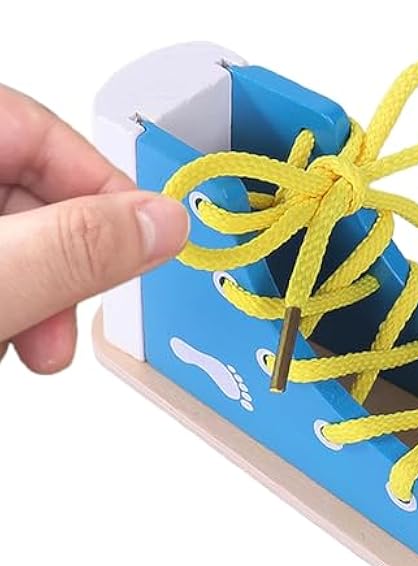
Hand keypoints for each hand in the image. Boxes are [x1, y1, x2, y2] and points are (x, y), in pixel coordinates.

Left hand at [0, 85, 188, 370]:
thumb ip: (78, 248)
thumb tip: (166, 223)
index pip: (43, 133)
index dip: (103, 189)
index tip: (143, 241)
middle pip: (33, 195)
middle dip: (69, 266)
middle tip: (75, 316)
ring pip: (18, 240)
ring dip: (42, 295)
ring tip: (29, 344)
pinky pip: (0, 265)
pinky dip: (13, 303)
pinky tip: (4, 336)